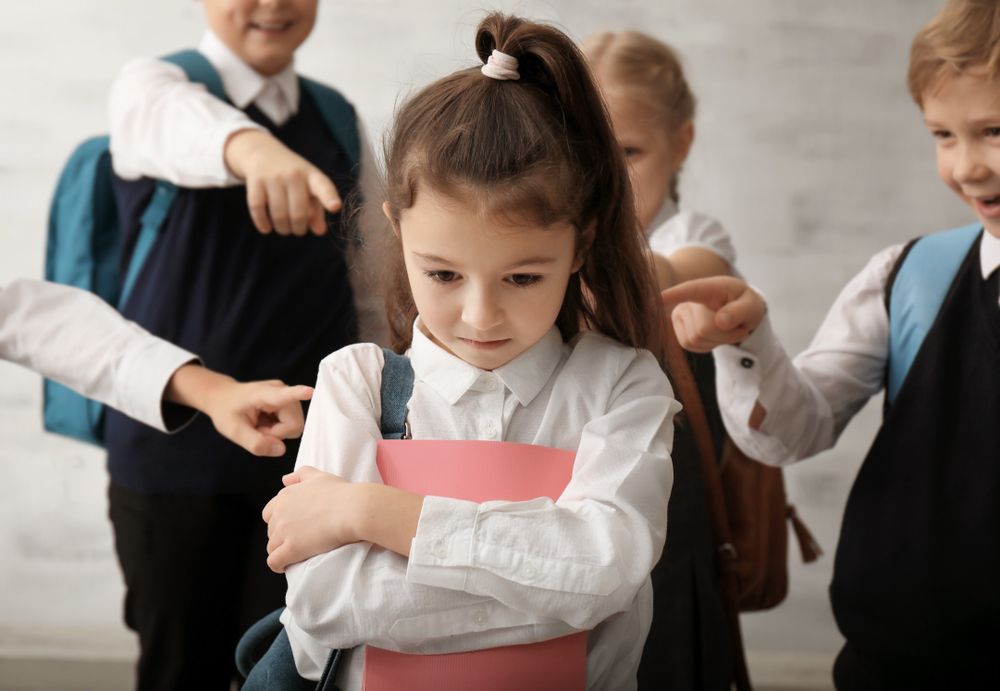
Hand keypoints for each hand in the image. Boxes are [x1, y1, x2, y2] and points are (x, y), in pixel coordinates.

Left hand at [165, 364, 312, 455]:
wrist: (223, 397)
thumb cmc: (227, 411)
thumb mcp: (233, 431)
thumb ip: (255, 443)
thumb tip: (281, 450)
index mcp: (263, 394)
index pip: (284, 395)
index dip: (299, 394)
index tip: (310, 391)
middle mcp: (281, 390)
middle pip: (295, 424)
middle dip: (277, 434)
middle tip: (258, 430)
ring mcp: (288, 396)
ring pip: (295, 426)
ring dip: (277, 433)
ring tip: (261, 425)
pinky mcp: (290, 402)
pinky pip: (293, 425)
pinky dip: (279, 430)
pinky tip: (266, 422)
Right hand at [224, 129, 340, 235]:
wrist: (262, 152)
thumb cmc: (293, 176)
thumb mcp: (309, 187)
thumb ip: (317, 210)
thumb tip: (320, 231)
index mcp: (312, 175)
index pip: (323, 186)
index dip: (329, 197)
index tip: (335, 207)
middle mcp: (294, 174)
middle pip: (299, 212)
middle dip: (299, 229)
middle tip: (298, 230)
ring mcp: (273, 176)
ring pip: (278, 214)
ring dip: (283, 229)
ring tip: (285, 229)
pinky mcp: (255, 181)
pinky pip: (257, 208)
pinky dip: (262, 223)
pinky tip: (267, 228)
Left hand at [262, 466, 424, 572]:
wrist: (353, 509)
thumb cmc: (341, 493)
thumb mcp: (319, 476)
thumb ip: (300, 475)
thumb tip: (284, 479)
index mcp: (285, 496)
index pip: (269, 513)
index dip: (280, 521)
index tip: (292, 527)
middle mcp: (280, 512)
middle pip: (271, 531)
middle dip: (281, 536)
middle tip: (299, 540)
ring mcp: (284, 532)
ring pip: (271, 547)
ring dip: (281, 551)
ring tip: (296, 554)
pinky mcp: (291, 549)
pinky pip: (274, 562)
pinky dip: (278, 565)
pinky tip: (287, 565)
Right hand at [660, 276, 765, 351]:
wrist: (739, 313)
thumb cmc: (744, 303)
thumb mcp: (752, 304)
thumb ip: (740, 311)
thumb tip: (722, 321)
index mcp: (706, 288)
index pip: (687, 291)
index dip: (671, 296)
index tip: (654, 300)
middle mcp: (687, 301)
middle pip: (702, 328)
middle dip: (725, 334)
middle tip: (739, 329)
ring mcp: (680, 317)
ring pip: (696, 340)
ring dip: (719, 341)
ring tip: (729, 330)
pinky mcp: (680, 332)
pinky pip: (693, 347)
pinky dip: (710, 346)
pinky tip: (717, 337)